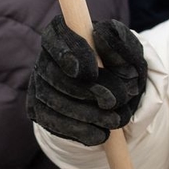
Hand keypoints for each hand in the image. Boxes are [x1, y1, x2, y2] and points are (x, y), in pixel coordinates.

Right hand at [28, 16, 146, 145]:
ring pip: (53, 101)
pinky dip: (78, 131)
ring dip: (85, 114)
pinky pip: (52, 123)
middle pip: (53, 74)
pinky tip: (100, 134)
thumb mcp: (129, 52)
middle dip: (84, 91)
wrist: (118, 96)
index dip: (69, 54)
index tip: (91, 72)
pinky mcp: (40, 110)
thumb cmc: (123, 65)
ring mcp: (39, 84)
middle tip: (112, 102)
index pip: (55, 37)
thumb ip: (119, 42)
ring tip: (113, 121)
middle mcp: (46, 58)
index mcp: (63, 33)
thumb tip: (99, 34)